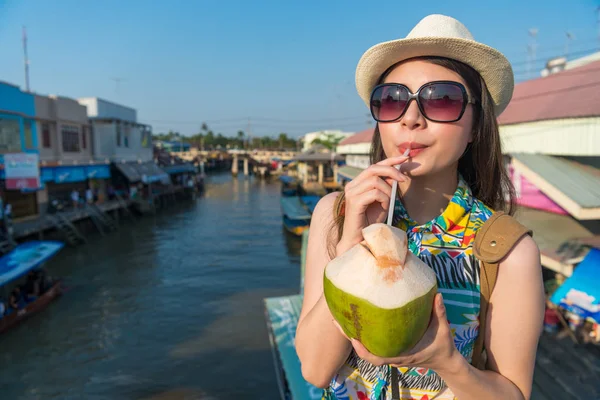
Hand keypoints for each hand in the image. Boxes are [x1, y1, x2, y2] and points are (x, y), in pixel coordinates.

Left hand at [332, 293, 459, 373]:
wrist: (444, 359)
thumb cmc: (441, 345)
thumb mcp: (442, 330)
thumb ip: (439, 313)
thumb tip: (437, 295)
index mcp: (402, 355)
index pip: (377, 358)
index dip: (363, 351)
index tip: (353, 338)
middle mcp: (392, 355)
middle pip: (365, 352)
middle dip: (349, 337)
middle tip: (336, 321)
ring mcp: (390, 352)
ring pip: (366, 347)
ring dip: (352, 334)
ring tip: (339, 317)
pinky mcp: (390, 347)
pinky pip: (373, 342)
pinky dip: (363, 333)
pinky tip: (357, 318)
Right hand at [337, 155, 408, 253]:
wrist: (359, 239)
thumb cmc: (370, 222)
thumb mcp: (382, 201)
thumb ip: (386, 187)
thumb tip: (395, 174)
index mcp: (357, 183)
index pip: (373, 166)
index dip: (389, 160)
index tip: (404, 157)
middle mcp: (352, 186)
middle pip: (373, 168)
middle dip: (392, 171)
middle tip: (404, 179)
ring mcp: (351, 193)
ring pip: (375, 181)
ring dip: (387, 191)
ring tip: (388, 203)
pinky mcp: (354, 202)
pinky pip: (375, 193)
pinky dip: (384, 199)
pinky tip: (384, 208)